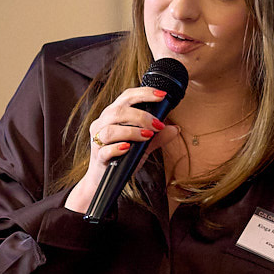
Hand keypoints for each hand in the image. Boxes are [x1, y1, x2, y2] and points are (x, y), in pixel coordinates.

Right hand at [63, 85, 171, 212]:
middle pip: (118, 111)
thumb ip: (158, 137)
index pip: (126, 97)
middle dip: (141, 116)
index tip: (161, 96)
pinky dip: (118, 148)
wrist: (105, 179)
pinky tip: (129, 148)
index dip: (143, 93)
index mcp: (113, 115)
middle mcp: (102, 123)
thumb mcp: (144, 146)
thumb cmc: (123, 157)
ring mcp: (98, 140)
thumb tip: (175, 128)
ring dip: (132, 131)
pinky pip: (105, 150)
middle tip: (158, 125)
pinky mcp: (98, 157)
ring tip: (148, 136)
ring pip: (110, 130)